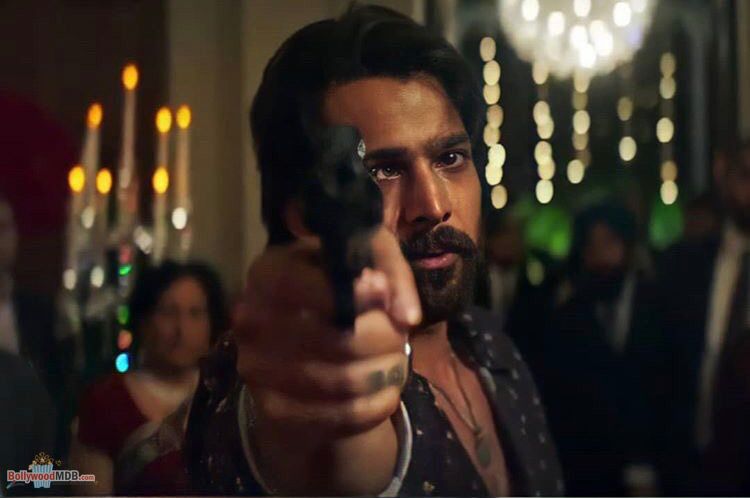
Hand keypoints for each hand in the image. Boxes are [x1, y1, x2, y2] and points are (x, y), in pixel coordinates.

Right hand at [233, 227, 420, 492]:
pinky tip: (386, 389)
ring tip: (395, 360)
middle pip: (338, 340)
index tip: (384, 295)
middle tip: (400, 335)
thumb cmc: (338, 284)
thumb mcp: (365, 255)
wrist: (302, 337)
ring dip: (386, 372)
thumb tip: (406, 315)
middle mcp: (251, 321)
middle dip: (385, 339)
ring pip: (346, 382)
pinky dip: (377, 404)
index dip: (354, 295)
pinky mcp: (273, 410)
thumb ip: (390, 271)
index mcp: (266, 273)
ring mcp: (256, 369)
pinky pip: (341, 416)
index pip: (304, 287)